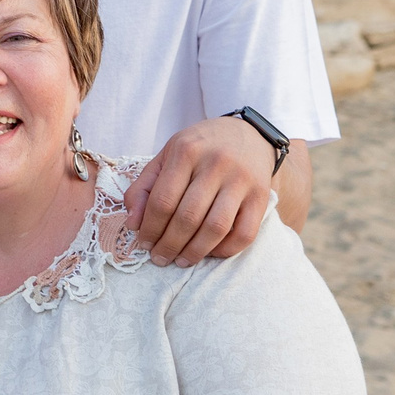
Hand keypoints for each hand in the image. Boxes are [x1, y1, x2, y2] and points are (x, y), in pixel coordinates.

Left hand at [124, 116, 275, 265]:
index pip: (162, 201)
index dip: (150, 229)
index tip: (144, 244)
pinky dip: (226, 250)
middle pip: (187, 217)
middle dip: (169, 245)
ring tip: (181, 261)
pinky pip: (245, 233)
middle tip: (160, 258)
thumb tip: (133, 225)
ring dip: (195, 251)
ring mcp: (241, 180)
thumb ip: (144, 187)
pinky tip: (210, 252)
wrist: (248, 133)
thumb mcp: (166, 156)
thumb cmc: (200, 148)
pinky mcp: (261, 196)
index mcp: (186, 151)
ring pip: (216, 228)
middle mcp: (216, 164)